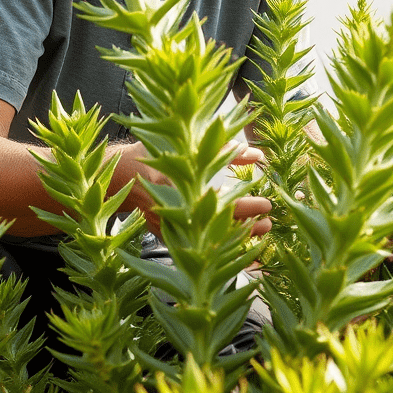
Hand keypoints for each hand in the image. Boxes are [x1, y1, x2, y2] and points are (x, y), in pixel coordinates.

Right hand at [118, 140, 272, 235]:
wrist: (122, 174)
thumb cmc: (160, 152)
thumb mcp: (189, 143)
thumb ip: (222, 148)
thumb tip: (257, 154)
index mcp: (182, 187)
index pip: (222, 203)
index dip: (247, 206)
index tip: (267, 204)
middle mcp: (177, 211)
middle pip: (219, 226)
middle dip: (247, 227)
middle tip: (269, 222)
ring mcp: (171, 228)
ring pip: (209, 241)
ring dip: (237, 240)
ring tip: (260, 234)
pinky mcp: (167, 236)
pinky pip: (199, 247)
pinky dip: (218, 249)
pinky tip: (239, 248)